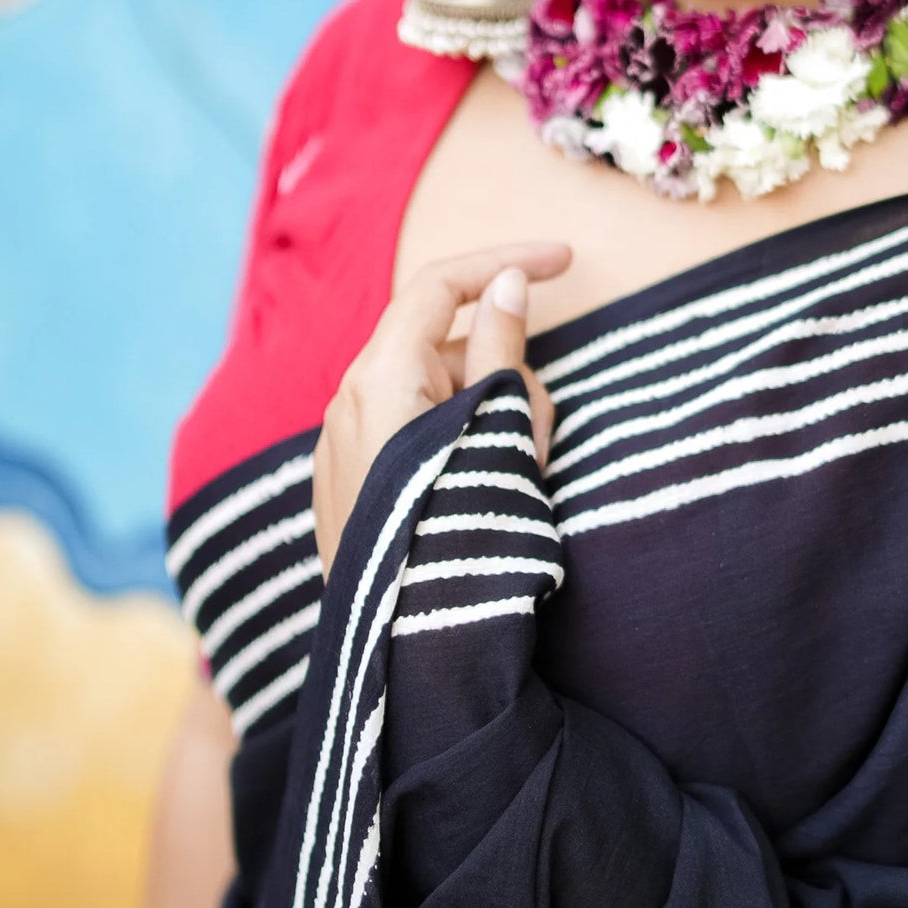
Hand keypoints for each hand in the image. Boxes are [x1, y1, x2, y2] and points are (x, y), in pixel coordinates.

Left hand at [312, 246, 570, 571]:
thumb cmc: (461, 533)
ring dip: (486, 415)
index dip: (504, 261)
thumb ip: (499, 348)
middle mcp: (348, 400)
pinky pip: (409, 434)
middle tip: (540, 439)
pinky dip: (455, 441)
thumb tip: (505, 284)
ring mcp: (342, 447)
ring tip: (514, 482)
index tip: (565, 262)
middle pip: (442, 346)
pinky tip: (478, 495)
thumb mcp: (498, 430)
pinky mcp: (348, 487)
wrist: (409, 646)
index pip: (441, 284)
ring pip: (430, 394)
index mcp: (381, 375)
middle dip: (504, 372)